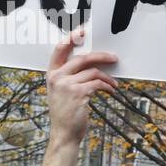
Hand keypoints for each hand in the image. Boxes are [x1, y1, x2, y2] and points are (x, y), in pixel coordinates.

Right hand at [36, 28, 117, 165]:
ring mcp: (66, 85)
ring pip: (93, 72)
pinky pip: (98, 82)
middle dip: (101, 56)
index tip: (81, 31)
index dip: (70, 38)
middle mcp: (56, 77)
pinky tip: (111, 90)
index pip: (59, 50)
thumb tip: (92, 64)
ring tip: (113, 84)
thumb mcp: (62, 92)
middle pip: (82, 58)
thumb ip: (70, 77)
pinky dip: (107, 86)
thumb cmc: (65, 114)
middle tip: (114, 58)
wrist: (64, 134)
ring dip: (107, 77)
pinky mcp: (78, 93)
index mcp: (51, 75)